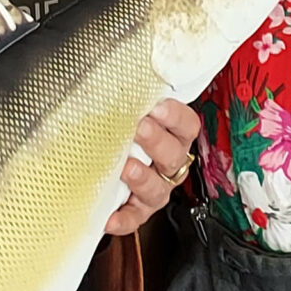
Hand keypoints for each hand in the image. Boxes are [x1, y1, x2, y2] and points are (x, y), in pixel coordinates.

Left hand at [105, 97, 199, 236]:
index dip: (175, 117)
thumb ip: (128, 99)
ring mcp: (155, 188)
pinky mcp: (138, 211)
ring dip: (143, 179)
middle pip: (174, 155)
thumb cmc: (121, 133)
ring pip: (158, 188)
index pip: (186, 125)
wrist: (104, 169)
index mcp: (172, 136)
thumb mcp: (128, 112)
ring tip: (127, 168)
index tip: (157, 107)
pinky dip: (123, 219)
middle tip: (140, 129)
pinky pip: (134, 218)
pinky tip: (109, 216)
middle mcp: (168, 163)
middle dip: (157, 142)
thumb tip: (109, 72)